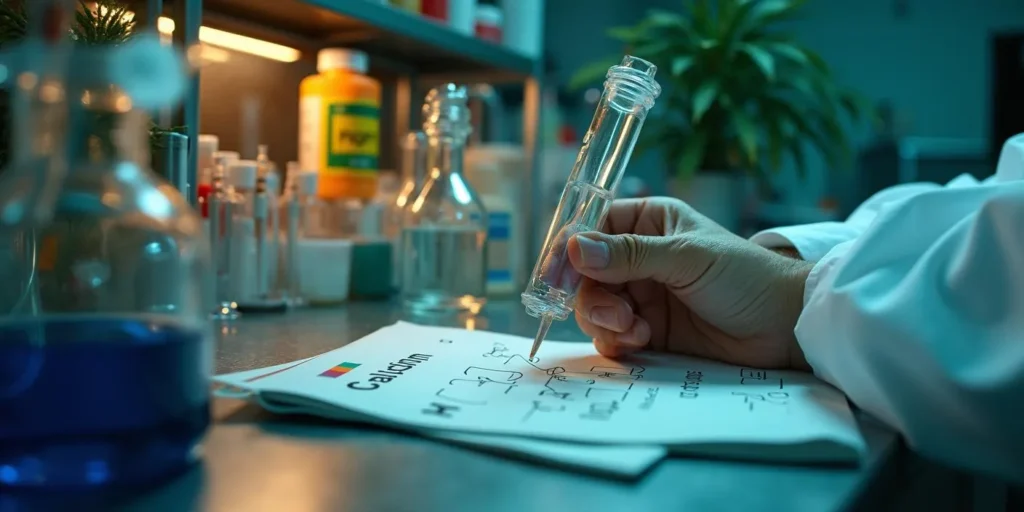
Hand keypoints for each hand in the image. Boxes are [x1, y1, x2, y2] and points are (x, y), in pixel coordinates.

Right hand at [568, 197, 813, 369]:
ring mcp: (641, 295)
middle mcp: (637, 257)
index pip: (591, 228)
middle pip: (585, 274)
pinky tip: (641, 341)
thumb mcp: (686, 257)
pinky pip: (611, 335)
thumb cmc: (744, 276)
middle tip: (615, 315)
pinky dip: (617, 340)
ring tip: (635, 330)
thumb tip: (575, 249)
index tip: (554, 275)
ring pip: (593, 307)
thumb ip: (629, 255)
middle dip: (591, 296)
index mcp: (647, 223)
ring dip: (605, 321)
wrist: (784, 327)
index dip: (569, 250)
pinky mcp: (647, 331)